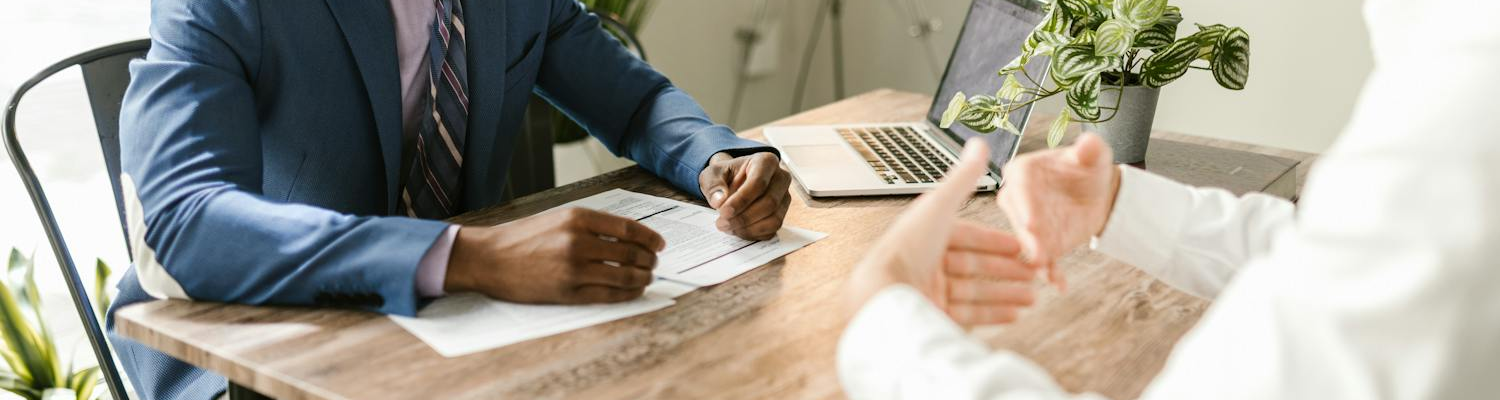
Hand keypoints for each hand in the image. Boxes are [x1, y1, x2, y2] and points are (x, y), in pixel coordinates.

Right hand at [444, 207, 667, 303]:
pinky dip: (628, 294)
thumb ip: (592, 225)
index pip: (629, 228)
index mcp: (578, 218)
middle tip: (654, 263)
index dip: (650, 238)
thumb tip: (629, 237)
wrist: (488, 258)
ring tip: (646, 277)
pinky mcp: (568, 292)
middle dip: (649, 260)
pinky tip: (633, 291)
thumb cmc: (523, 237)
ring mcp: (574, 269)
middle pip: (631, 253)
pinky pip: (609, 295)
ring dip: (643, 278)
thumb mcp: (558, 218)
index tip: (660, 244)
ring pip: (625, 276)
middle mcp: (578, 242)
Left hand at [699, 151, 793, 239]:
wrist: (732, 182)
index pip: (759, 183)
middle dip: (744, 217)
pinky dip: (753, 234)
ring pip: (774, 219)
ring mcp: (784, 198)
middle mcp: (781, 178)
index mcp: (766, 161)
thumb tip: (719, 201)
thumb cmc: (725, 176)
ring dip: (749, 228)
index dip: (741, 200)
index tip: (723, 211)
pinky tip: (737, 230)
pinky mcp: (782, 214)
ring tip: (728, 227)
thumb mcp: (712, 174)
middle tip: (722, 223)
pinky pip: (772, 230)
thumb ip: (713, 185)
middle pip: (769, 203)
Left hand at [846, 140, 1039, 325]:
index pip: (968, 237)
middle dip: (1008, 270)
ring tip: (1033, 297)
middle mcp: (927, 262)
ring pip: (976, 291)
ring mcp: (929, 291)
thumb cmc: (908, 247)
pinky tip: (1015, 314)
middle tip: (1035, 273)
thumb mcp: (940, 206)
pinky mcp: (932, 315)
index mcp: (926, 235)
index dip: (996, 241)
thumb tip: (979, 143)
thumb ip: (963, 178)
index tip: (1022, 247)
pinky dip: (994, 314)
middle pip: (975, 266)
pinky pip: (969, 314)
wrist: (885, 294)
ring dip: (1007, 293)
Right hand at [996, 133, 1121, 290]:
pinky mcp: (1040, 244)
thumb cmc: (1088, 168)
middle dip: (1027, 237)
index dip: (1025, 204)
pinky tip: (1059, 284)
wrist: (1096, 192)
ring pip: (1028, 242)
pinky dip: (1051, 272)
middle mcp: (1017, 198)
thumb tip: (1088, 143)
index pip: (1019, 186)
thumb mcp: (1094, 155)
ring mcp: (1026, 224)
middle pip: (1019, 218)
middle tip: (1037, 252)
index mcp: (1023, 171)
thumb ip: (1090, 149)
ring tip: (1047, 270)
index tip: (1032, 222)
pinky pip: (1043, 259)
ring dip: (1036, 257)